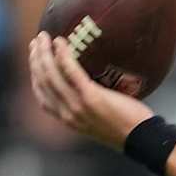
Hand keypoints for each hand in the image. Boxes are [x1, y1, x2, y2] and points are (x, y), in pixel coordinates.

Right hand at [27, 32, 152, 148]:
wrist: (141, 138)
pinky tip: (60, 42)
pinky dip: (63, 55)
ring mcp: (77, 106)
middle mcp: (67, 113)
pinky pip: (71, 71)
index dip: (35, 74)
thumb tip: (88, 84)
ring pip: (50, 75)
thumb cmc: (126, 126)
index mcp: (67, 119)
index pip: (42, 94)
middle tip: (37, 41)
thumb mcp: (99, 119)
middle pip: (42, 81)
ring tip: (43, 36)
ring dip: (43, 52)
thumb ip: (87, 105)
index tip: (35, 58)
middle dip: (35, 58)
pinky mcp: (91, 97)